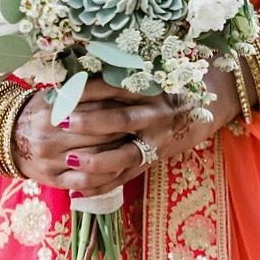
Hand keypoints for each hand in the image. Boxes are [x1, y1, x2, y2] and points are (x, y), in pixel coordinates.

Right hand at [12, 78, 136, 190]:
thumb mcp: (54, 95)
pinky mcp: (53, 180)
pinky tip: (119, 167)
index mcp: (52, 113)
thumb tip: (116, 81)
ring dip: (119, 153)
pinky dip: (105, 176)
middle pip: (99, 135)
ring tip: (134, 143)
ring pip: (95, 159)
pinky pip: (86, 181)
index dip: (119, 107)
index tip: (135, 105)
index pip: (95, 110)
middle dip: (124, 130)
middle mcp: (50, 138)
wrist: (4, 136)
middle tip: (141, 125)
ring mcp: (51, 161)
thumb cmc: (37, 110)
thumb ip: (82, 92)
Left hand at [58, 69, 243, 196]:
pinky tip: (78, 188)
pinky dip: (102, 184)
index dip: (88, 89)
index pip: (115, 87)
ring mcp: (155, 141)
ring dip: (96, 159)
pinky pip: (125, 176)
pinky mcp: (151, 161)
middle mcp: (155, 115)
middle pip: (120, 120)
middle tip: (61, 121)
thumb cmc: (162, 86)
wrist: (198, 110)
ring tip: (69, 161)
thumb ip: (116, 74)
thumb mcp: (146, 74)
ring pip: (124, 155)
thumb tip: (72, 71)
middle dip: (89, 122)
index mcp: (151, 88)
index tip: (62, 90)